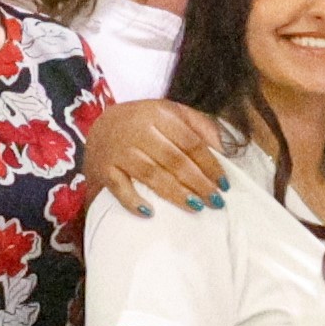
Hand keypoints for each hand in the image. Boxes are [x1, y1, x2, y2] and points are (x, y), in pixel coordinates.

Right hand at [79, 99, 237, 214]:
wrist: (99, 126)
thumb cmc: (144, 122)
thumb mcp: (172, 112)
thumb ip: (199, 125)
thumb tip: (225, 149)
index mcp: (159, 114)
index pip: (191, 142)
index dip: (210, 164)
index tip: (224, 184)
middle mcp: (138, 131)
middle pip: (174, 160)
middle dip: (198, 182)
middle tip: (215, 201)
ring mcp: (119, 150)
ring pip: (151, 174)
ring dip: (176, 193)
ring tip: (196, 207)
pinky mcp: (103, 168)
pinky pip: (119, 187)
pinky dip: (133, 201)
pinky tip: (150, 213)